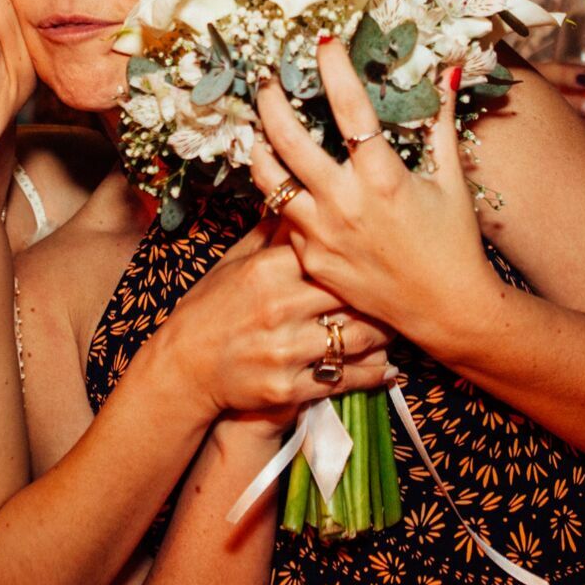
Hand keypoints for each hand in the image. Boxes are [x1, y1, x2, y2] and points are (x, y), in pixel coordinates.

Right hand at [154, 221, 392, 415]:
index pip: (331, 254)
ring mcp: (284, 351)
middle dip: (380, 296)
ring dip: (383, 335)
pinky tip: (388, 368)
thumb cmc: (212, 307)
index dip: (361, 255)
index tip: (383, 254)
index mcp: (268, 270)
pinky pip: (343, 379)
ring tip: (396, 328)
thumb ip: (273, 232)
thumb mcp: (235, 261)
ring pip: (356, 339)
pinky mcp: (287, 387)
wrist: (184, 366)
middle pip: (351, 296)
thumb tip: (302, 197)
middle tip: (400, 293)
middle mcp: (278, 308)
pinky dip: (372, 374)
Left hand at [248, 37, 498, 343]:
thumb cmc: (454, 241)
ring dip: (260, 148)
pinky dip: (282, 195)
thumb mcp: (451, 178)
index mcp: (383, 177)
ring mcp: (322, 234)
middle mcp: (345, 203)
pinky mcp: (311, 258)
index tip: (323, 41)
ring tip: (259, 129)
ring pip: (269, 180)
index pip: (349, 108)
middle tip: (267, 79)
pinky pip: (283, 219)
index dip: (334, 68)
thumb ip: (441, 122)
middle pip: (288, 139)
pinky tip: (284, 181)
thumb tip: (448, 71)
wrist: (447, 310)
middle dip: (271, 101)